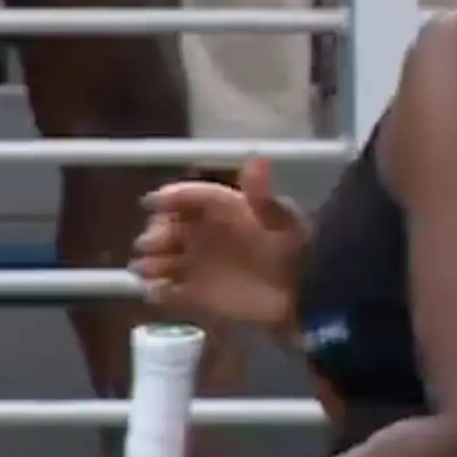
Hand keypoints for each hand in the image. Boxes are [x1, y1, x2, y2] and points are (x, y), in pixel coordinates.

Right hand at [134, 159, 306, 329]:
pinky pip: (170, 293)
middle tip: (154, 242)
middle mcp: (207, 235)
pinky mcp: (198, 296)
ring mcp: (200, 265)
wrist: (306, 293)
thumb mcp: (281, 219)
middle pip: (170, 228)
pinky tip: (158, 291)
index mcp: (225, 210)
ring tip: (150, 268)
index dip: (172, 197)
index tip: (153, 203)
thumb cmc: (294, 250)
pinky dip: (160, 293)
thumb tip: (256, 160)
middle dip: (158, 233)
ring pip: (163, 260)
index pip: (191, 196)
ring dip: (153, 263)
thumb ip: (262, 196)